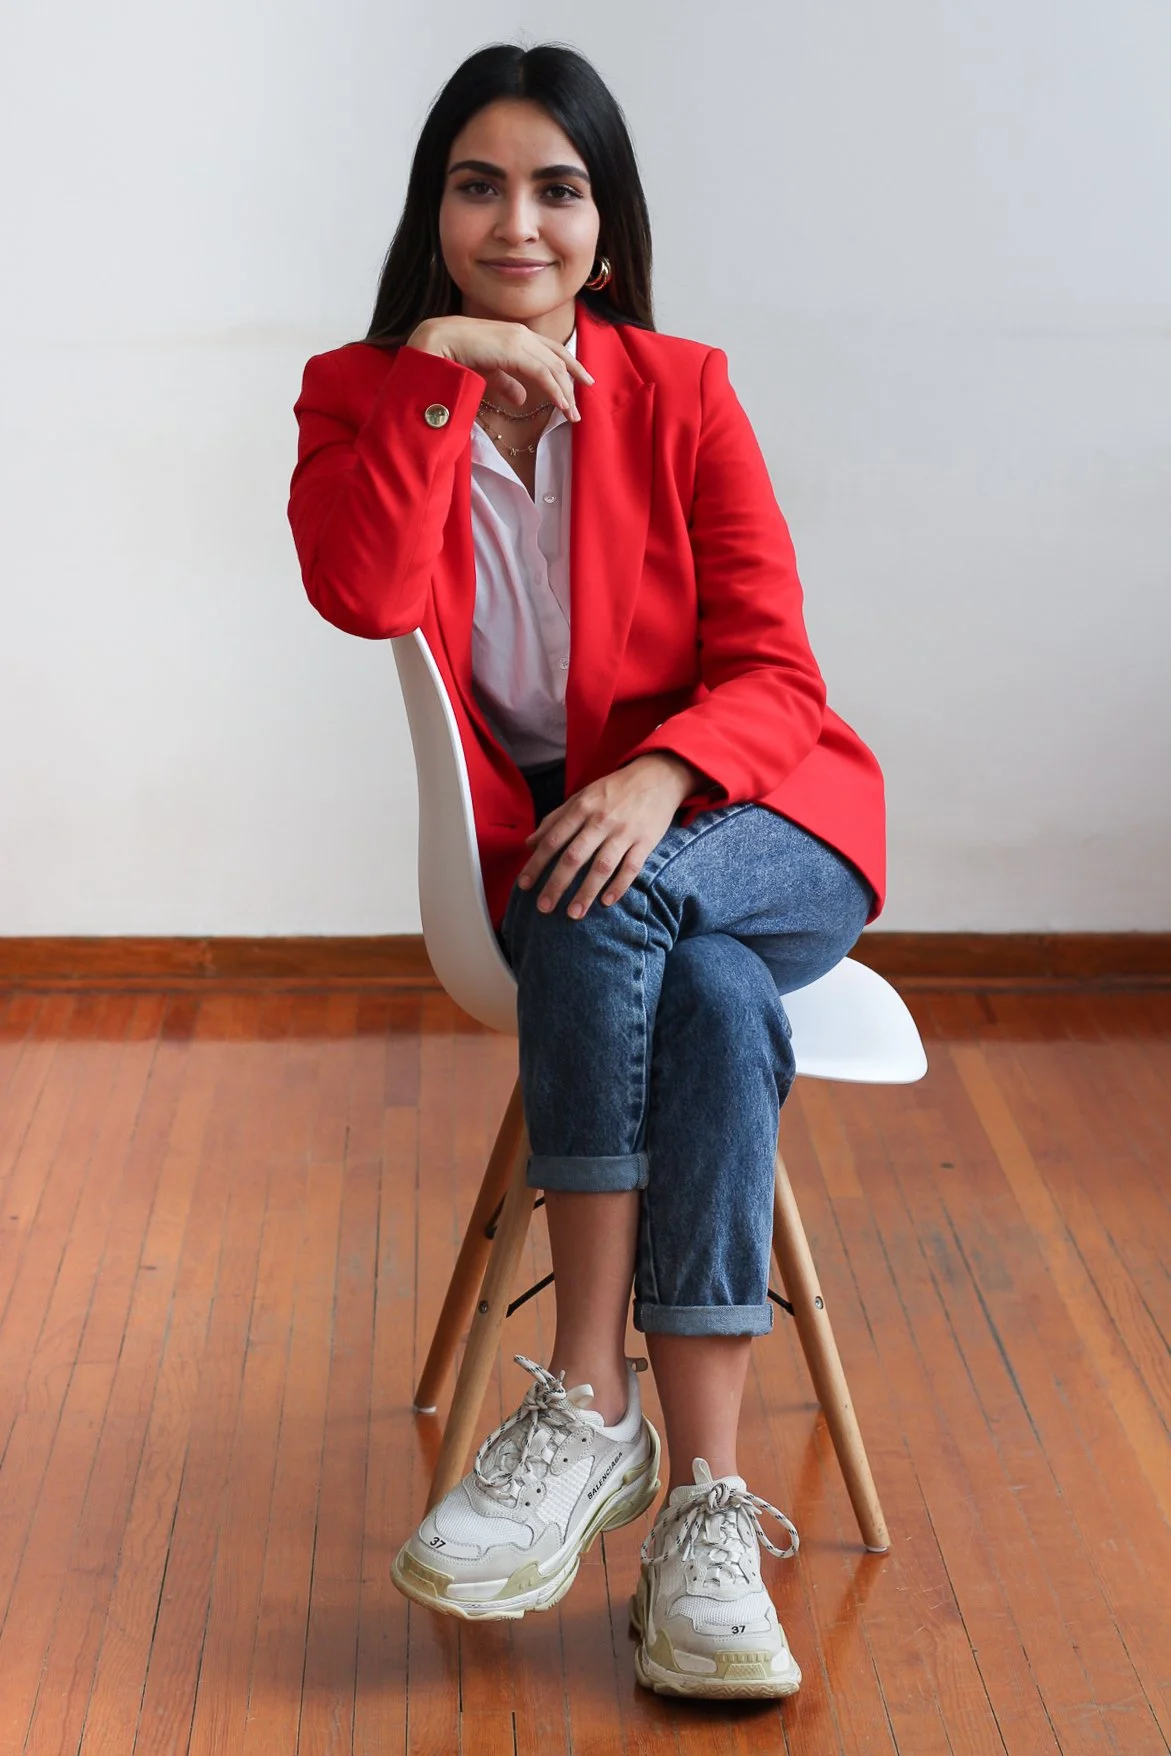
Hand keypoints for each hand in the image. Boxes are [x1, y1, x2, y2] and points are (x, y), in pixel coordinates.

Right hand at [405, 316, 593, 422]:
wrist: (437, 342)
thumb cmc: (457, 354)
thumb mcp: (488, 371)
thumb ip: (507, 382)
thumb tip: (523, 398)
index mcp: (517, 335)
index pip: (552, 350)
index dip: (570, 365)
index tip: (582, 382)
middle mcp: (522, 334)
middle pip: (558, 358)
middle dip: (573, 383)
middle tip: (579, 408)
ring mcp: (519, 340)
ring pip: (554, 367)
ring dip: (565, 393)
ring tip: (572, 416)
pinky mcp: (513, 350)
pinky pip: (542, 372)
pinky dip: (554, 390)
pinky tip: (561, 406)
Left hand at [516, 753, 707, 918]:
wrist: (657, 776)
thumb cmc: (613, 790)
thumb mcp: (581, 797)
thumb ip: (555, 820)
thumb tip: (529, 844)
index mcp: (581, 808)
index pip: (553, 840)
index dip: (537, 863)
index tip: (524, 885)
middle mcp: (600, 820)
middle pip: (574, 857)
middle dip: (557, 884)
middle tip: (543, 907)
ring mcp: (624, 832)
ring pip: (602, 866)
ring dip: (586, 892)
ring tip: (574, 914)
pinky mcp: (646, 841)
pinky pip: (631, 867)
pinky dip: (619, 886)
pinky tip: (607, 902)